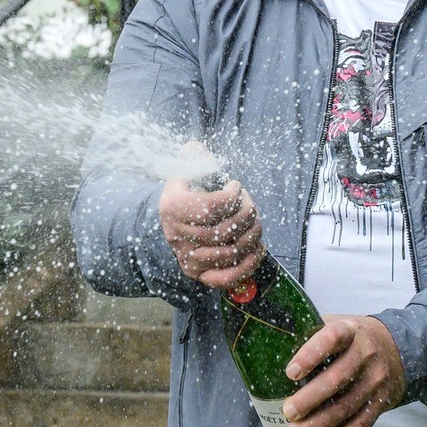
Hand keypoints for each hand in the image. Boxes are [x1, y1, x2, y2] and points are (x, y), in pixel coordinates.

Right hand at [158, 144, 262, 289]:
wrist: (169, 224)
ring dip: (253, 236)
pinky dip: (248, 265)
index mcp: (172, 208)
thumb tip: (196, 149)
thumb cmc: (184, 195)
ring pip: (230, 252)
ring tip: (255, 223)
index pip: (212, 206)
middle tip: (249, 203)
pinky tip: (258, 249)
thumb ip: (193, 158)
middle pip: (224, 230)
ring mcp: (188, 258)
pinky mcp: (199, 274)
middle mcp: (177, 236)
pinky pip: (227, 278)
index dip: (233, 196)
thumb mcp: (184, 172)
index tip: (236, 186)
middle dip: (247, 213)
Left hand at [280, 316, 406, 426]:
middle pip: (338, 379)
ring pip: (346, 407)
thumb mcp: (338, 324)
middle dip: (309, 399)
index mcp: (351, 331)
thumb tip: (268, 344)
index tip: (290, 372)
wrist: (399, 350)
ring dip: (318, 425)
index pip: (333, 338)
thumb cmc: (354, 339)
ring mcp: (376, 381)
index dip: (311, 355)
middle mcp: (366, 355)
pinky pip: (359, 426)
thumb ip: (311, 331)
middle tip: (287, 412)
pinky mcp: (380, 404)